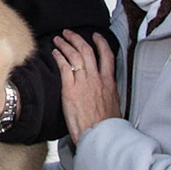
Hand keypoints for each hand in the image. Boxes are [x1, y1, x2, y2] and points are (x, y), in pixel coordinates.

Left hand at [54, 30, 117, 146]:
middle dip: (77, 39)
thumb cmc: (106, 127)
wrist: (99, 137)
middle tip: (70, 33)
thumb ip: (110, 95)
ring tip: (59, 39)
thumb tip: (108, 92)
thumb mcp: (115, 106)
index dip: (101, 43)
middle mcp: (97, 79)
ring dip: (65, 44)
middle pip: (87, 51)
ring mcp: (83, 83)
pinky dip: (59, 57)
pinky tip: (54, 53)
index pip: (107, 56)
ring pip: (74, 56)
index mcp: (109, 83)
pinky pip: (64, 67)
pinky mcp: (70, 90)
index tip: (96, 36)